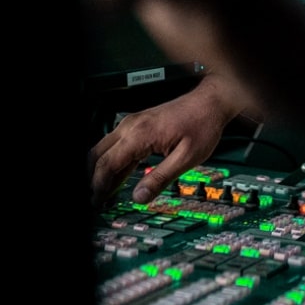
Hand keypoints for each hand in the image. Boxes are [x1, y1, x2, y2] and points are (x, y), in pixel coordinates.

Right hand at [87, 71, 246, 208]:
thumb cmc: (203, 124)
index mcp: (140, 133)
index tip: (97, 203)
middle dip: (94, 179)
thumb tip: (140, 197)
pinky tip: (119, 178)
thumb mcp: (186, 158)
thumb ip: (160, 179)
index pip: (107, 164)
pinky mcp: (139, 123)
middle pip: (99, 155)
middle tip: (97, 201)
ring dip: (102, 171)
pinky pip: (118, 144)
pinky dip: (113, 162)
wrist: (211, 101)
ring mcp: (134, 122)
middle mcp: (132, 125)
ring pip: (105, 148)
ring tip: (105, 194)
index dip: (99, 186)